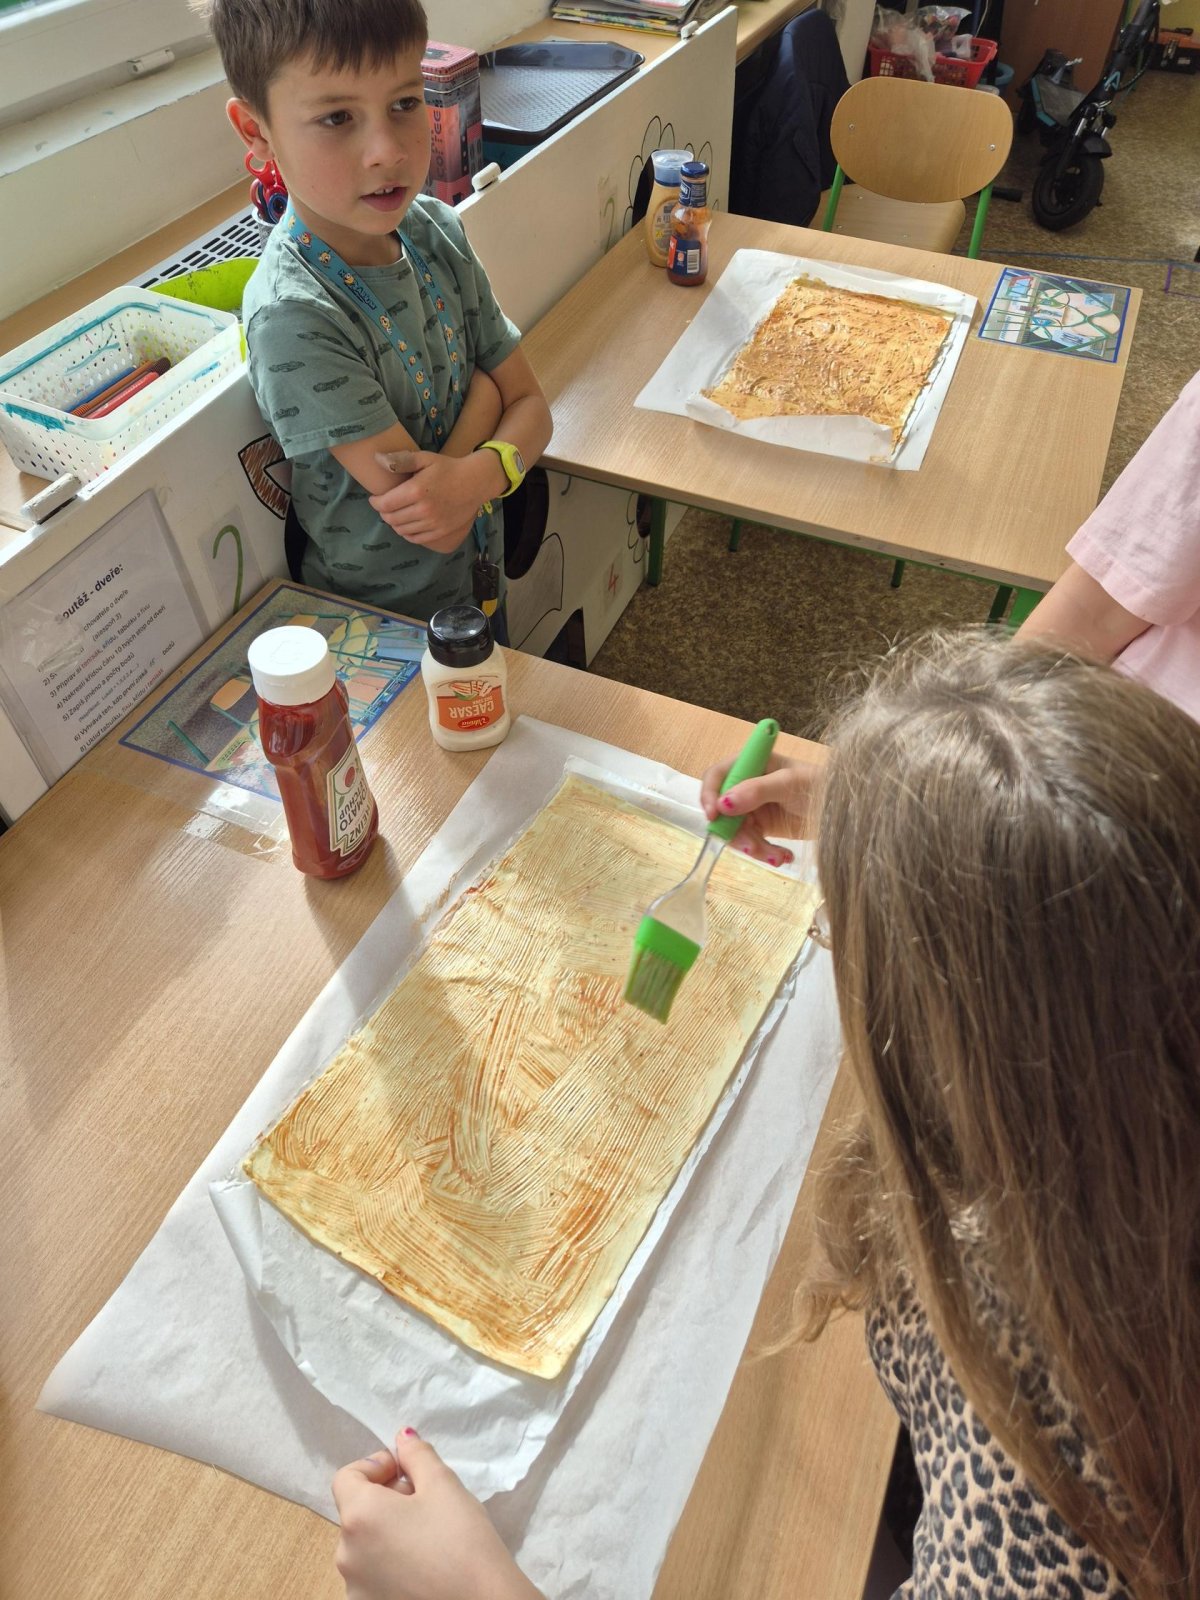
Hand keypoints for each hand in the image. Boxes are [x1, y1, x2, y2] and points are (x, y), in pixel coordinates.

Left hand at [332, 1429, 541, 1599]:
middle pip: (356, 1512)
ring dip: (386, 1532)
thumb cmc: (461, 1539)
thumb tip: (402, 1438)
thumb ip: (417, 1455)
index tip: (406, 1472)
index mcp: (359, 1516)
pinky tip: (423, 1567)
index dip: (375, 1466)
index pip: (347, 1477)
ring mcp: (355, 1589)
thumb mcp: (443, 1484)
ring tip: (427, 1535)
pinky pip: (372, 1576)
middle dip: (385, 1499)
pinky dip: (389, 1564)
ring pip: (364, 1546)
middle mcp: (345, 1554)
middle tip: (423, 1501)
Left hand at [369, 450, 500, 555]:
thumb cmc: (448, 468)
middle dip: (384, 513)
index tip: (375, 498)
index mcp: (416, 491)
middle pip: (391, 519)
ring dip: (394, 523)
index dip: (375, 502)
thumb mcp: (425, 458)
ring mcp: (433, 523)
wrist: (475, 482)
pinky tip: (407, 525)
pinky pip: (416, 538)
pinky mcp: (440, 531)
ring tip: (396, 514)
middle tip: (385, 506)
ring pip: (402, 530)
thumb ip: (401, 460)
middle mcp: (423, 510)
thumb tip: (377, 458)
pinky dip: (407, 533)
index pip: (385, 504)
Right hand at [699, 754, 819, 863]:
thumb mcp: (789, 784)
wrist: (846, 810)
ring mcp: (755, 807)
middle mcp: (748, 784)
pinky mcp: (764, 827)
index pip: (718, 775)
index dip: (710, 794)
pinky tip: (783, 856)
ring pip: (736, 831)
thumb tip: (723, 803)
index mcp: (753, 763)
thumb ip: (756, 791)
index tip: (714, 815)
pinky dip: (764, 853)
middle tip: (752, 846)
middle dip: (735, 831)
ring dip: (753, 847)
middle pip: (723, 809)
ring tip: (777, 856)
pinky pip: (751, 843)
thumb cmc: (821, 786)